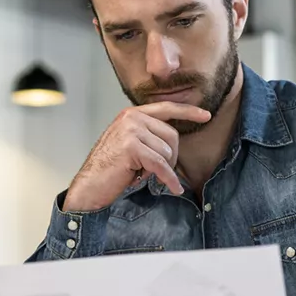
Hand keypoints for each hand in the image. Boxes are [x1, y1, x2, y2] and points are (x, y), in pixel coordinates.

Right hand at [62, 102, 211, 211]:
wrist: (90, 185)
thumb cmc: (111, 169)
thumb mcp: (131, 145)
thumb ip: (148, 135)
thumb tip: (174, 141)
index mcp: (132, 114)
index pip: (166, 108)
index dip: (188, 112)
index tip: (206, 115)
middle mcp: (131, 118)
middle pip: (172, 135)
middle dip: (171, 157)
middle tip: (155, 170)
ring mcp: (131, 130)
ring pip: (167, 151)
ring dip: (162, 168)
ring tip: (142, 173)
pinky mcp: (132, 147)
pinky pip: (161, 165)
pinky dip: (168, 178)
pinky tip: (174, 188)